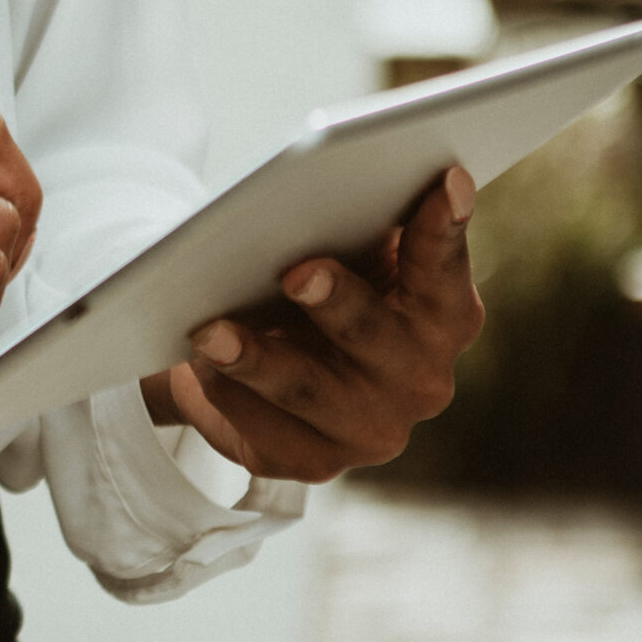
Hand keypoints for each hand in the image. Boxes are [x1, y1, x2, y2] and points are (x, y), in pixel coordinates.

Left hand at [142, 166, 482, 482]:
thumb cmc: (304, 288)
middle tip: (298, 271)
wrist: (248, 358)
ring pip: (307, 390)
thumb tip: (328, 186)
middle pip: (377, 337)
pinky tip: (196, 369)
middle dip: (337, 302)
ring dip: (257, 360)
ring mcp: (370, 429)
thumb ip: (349, 226)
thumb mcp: (334, 253)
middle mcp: (420, 380)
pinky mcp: (311, 461)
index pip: (443, 270)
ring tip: (210, 333)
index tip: (445, 180)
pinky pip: (261, 428)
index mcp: (442, 317)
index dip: (444, 229)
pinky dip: (225, 393)